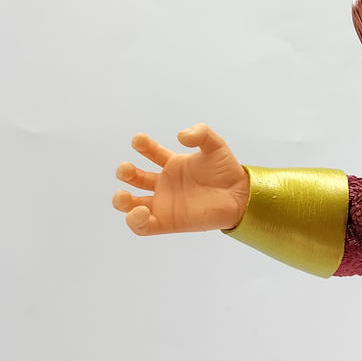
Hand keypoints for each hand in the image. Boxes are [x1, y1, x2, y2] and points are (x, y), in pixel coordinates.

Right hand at [112, 123, 248, 235]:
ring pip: (132, 204)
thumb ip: (200, 133)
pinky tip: (139, 211)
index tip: (139, 141)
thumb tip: (180, 136)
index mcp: (173, 165)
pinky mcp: (168, 222)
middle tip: (126, 170)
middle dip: (125, 172)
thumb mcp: (215, 145)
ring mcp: (165, 204)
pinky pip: (143, 227)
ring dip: (121, 200)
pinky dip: (134, 221)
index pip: (149, 152)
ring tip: (124, 196)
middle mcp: (166, 184)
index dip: (142, 145)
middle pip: (135, 179)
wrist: (240, 197)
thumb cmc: (228, 172)